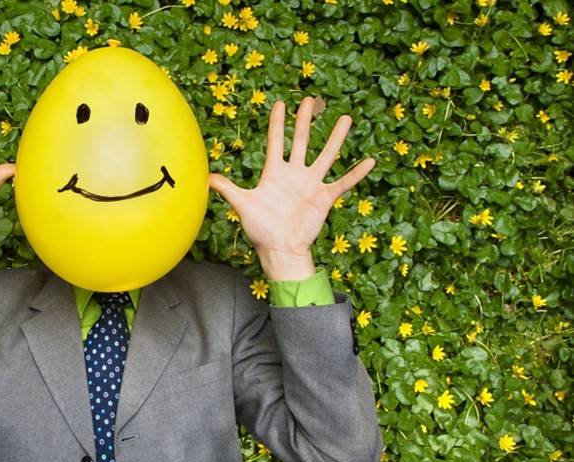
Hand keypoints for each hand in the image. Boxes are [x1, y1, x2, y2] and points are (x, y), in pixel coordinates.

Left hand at [209, 97, 374, 280]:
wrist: (279, 250)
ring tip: (346, 118)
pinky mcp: (324, 198)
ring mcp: (311, 184)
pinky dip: (356, 174)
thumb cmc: (261, 229)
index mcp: (274, 172)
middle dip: (305, 121)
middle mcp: (294, 174)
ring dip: (335, 138)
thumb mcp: (242, 205)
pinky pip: (343, 183)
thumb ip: (227, 189)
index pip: (276, 142)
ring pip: (326, 156)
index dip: (278, 123)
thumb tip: (204, 177)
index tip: (281, 104)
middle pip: (302, 141)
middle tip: (311, 100)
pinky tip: (370, 161)